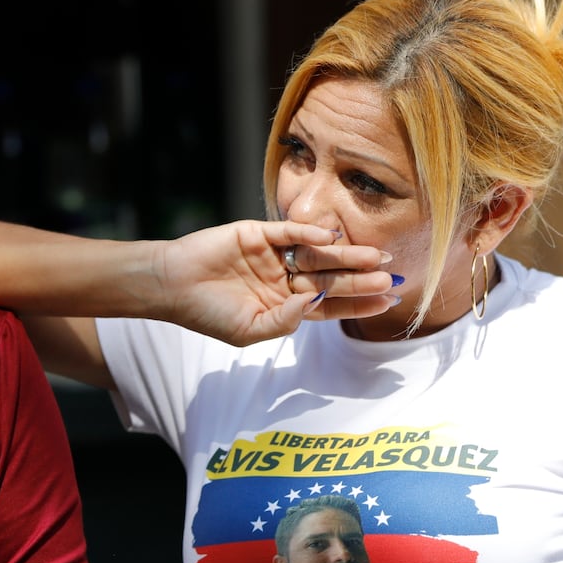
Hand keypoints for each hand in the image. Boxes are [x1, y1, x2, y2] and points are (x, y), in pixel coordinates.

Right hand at [152, 220, 400, 344]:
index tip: (387, 302)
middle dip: (361, 279)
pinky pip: (289, 232)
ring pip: (317, 254)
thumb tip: (315, 303)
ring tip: (376, 256)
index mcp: (285, 305)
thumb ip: (284, 321)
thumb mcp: (248, 330)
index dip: (358, 303)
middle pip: (331, 278)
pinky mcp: (258, 233)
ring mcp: (273, 255)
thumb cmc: (207, 314)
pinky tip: (331, 237)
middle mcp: (284, 278)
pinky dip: (309, 233)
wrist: (170, 287)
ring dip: (346, 255)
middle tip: (392, 276)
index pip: (330, 305)